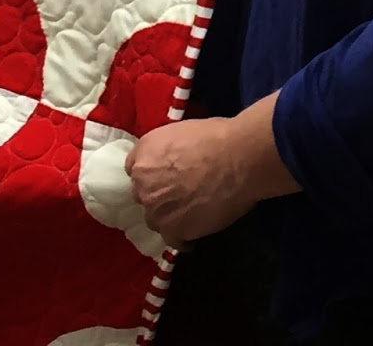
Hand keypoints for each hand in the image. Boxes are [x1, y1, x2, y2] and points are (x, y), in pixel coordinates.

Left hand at [126, 98, 299, 247]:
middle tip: (181, 192)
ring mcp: (157, 210)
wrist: (237, 159)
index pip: (135, 168)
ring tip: (190, 213)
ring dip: (169, 216)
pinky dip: (183, 238)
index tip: (166, 175)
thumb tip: (173, 163)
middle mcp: (143, 183)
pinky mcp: (175, 231)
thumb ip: (166, 152)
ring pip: (155, 219)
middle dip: (159, 194)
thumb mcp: (181, 132)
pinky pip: (173, 240)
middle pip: (144, 195)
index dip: (153, 173)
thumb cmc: (215, 137)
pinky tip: (196, 230)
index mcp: (144, 154)